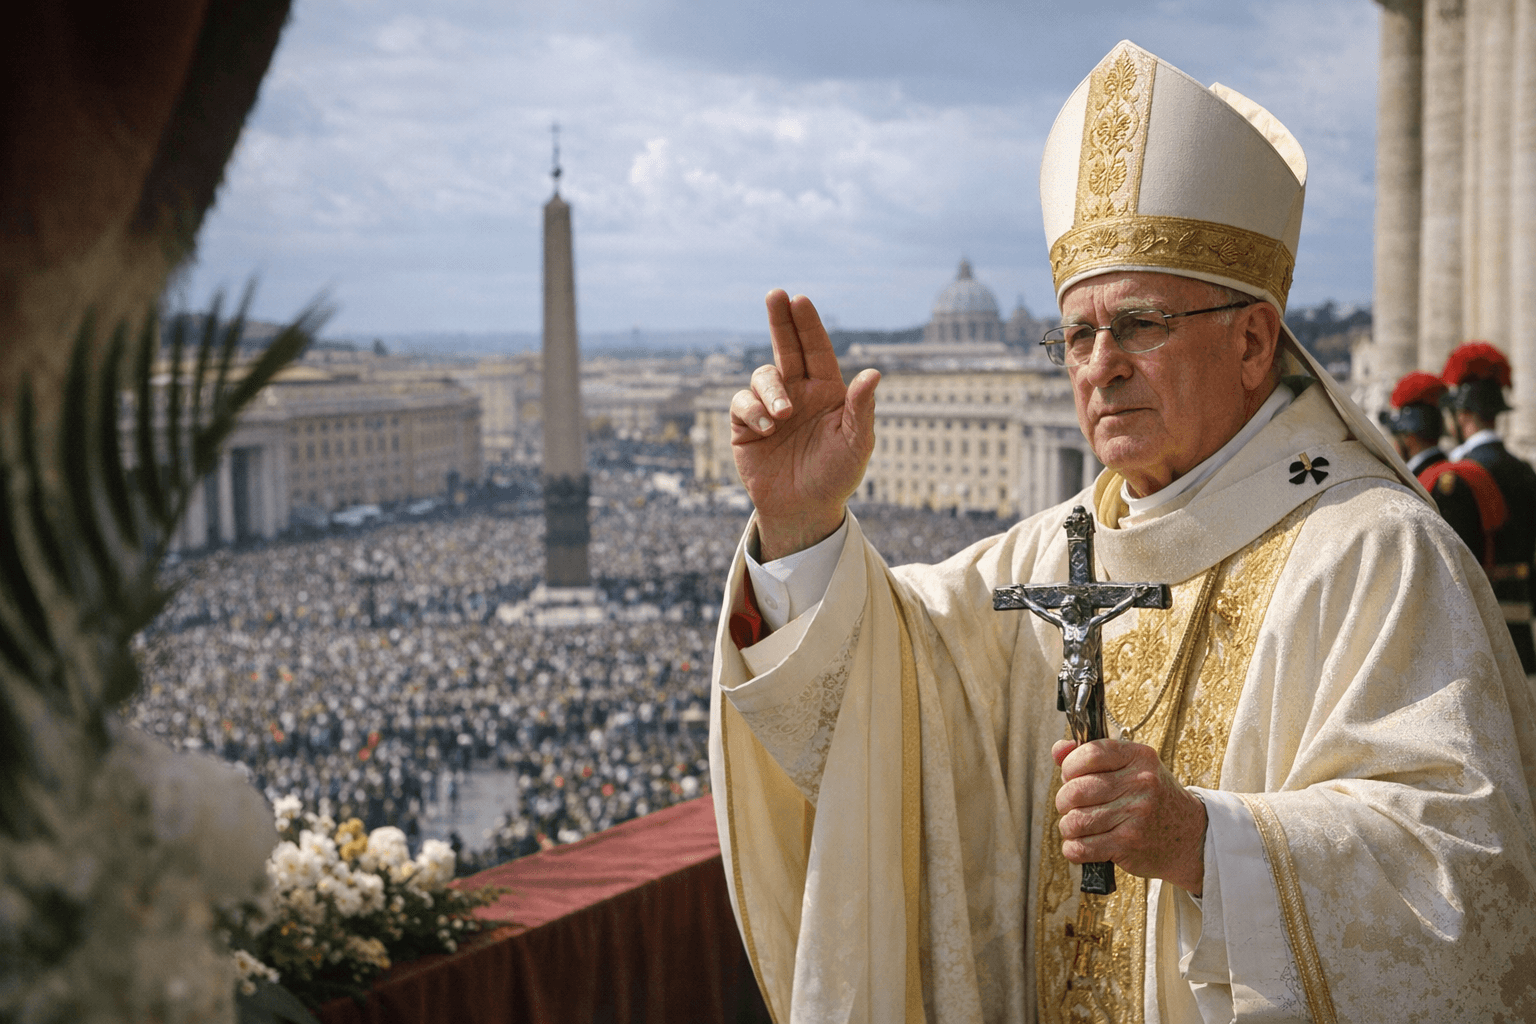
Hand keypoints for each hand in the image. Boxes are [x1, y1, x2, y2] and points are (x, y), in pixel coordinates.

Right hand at [730, 290, 879, 560]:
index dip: (808, 325)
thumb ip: (862, 408)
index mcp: (826, 390)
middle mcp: (798, 392)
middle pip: (786, 346)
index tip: (800, 300)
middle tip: (775, 294)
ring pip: (763, 375)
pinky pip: (742, 402)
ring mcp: (770, 407)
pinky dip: (753, 410)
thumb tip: (874, 372)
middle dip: (780, 320)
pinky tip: (766, 428)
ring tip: (782, 416)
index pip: (816, 349)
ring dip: (771, 390)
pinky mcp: (746, 425)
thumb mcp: (857, 443)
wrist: (804, 510)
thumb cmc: (837, 476)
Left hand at [1052, 738, 1206, 894]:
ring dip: (1068, 826)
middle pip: (1076, 790)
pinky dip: (1073, 848)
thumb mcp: (1132, 767)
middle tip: (1071, 805)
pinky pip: (1082, 848)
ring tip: (1077, 826)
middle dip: (1064, 800)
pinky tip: (1082, 844)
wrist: (1191, 836)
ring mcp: (1135, 815)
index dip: (1070, 767)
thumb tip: (1058, 750)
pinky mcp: (1129, 844)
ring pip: (1075, 821)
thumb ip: (1093, 756)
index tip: (1071, 776)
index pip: (1089, 754)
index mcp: (1138, 757)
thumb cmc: (1153, 798)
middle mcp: (1140, 784)